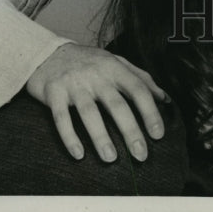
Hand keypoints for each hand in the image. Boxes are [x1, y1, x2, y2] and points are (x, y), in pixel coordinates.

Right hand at [26, 42, 168, 161]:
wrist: (48, 53)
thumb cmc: (88, 61)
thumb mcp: (116, 62)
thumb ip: (140, 78)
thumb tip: (164, 98)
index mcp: (114, 67)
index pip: (137, 89)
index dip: (150, 112)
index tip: (158, 134)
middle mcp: (96, 75)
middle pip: (116, 104)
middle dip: (130, 131)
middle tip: (141, 155)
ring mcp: (74, 84)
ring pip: (90, 113)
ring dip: (101, 138)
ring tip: (111, 158)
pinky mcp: (54, 93)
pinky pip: (61, 118)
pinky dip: (70, 137)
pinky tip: (79, 154)